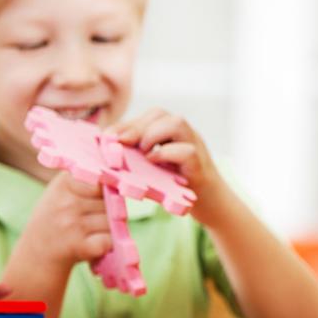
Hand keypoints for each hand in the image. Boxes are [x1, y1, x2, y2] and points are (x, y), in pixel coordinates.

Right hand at [21, 172, 110, 267]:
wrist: (35, 255)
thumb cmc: (55, 219)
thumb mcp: (61, 192)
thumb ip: (87, 183)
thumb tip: (118, 183)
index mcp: (63, 184)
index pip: (101, 181)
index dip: (105, 191)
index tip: (100, 196)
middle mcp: (66, 203)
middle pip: (110, 202)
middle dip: (108, 210)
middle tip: (90, 219)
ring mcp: (72, 225)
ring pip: (112, 221)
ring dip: (108, 229)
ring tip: (89, 232)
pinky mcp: (79, 246)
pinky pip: (109, 240)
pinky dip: (106, 245)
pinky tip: (91, 244)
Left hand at [107, 108, 224, 222]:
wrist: (212, 203)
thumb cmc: (179, 185)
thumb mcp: (156, 167)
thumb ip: (139, 156)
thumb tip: (108, 151)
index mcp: (172, 133)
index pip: (148, 116)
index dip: (126, 123)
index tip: (105, 137)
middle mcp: (185, 134)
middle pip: (160, 114)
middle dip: (135, 126)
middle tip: (118, 143)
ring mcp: (196, 147)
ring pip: (177, 123)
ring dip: (153, 134)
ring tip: (141, 152)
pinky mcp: (201, 166)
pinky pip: (187, 151)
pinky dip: (166, 154)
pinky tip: (153, 161)